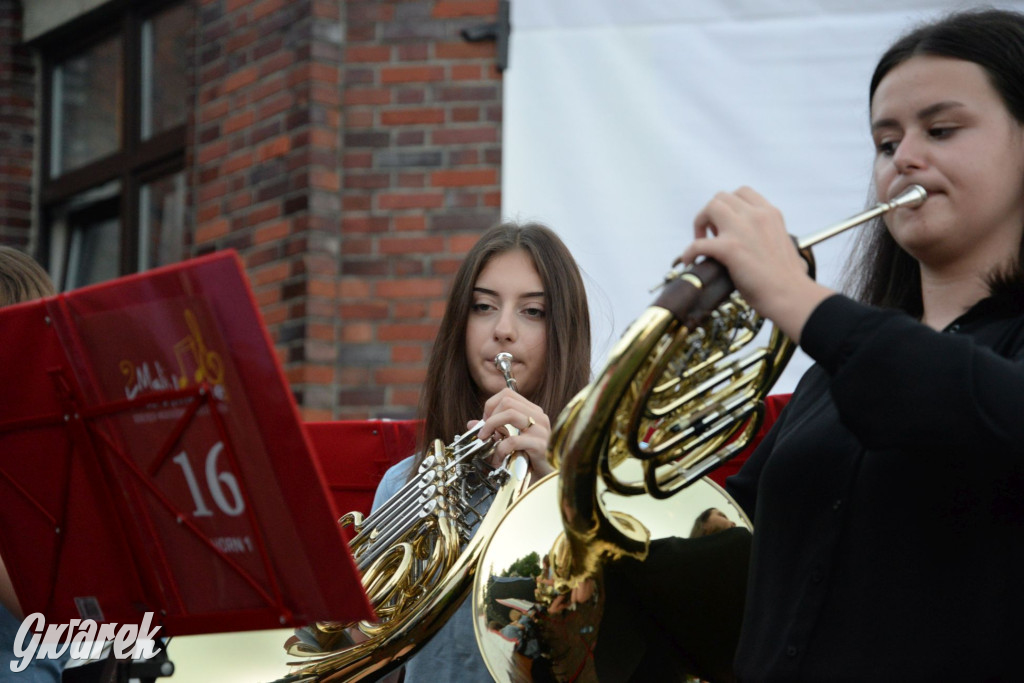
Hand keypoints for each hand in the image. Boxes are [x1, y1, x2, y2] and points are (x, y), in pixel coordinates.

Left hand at [469, 388, 553, 479]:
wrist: (546, 478)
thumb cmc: (528, 458)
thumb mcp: (509, 440)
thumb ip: (493, 430)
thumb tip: (471, 424)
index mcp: (532, 411)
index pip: (508, 393)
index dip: (491, 405)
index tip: (484, 421)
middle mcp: (538, 416)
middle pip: (507, 401)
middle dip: (489, 416)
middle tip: (483, 433)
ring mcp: (541, 430)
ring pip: (510, 414)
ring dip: (491, 427)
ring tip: (485, 441)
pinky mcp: (539, 445)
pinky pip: (513, 440)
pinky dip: (499, 450)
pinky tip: (497, 460)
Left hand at [675, 186, 832, 341]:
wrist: (791, 294)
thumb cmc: (788, 278)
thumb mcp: (783, 241)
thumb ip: (768, 234)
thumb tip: (760, 243)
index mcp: (770, 213)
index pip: (742, 193)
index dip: (729, 206)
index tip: (726, 223)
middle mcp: (756, 215)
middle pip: (721, 198)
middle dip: (712, 214)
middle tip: (712, 234)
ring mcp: (742, 229)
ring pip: (709, 208)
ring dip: (700, 224)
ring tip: (701, 241)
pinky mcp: (729, 248)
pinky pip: (698, 244)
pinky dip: (689, 252)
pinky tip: (689, 261)